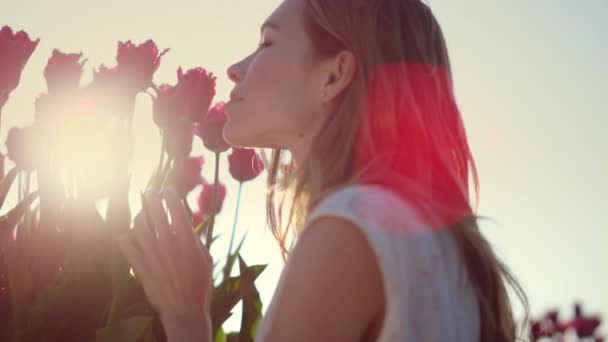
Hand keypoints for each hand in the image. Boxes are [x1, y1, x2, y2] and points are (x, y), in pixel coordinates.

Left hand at [117, 188, 212, 324]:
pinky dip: (127, 236)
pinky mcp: (139, 264)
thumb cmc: (199, 284)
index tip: (168, 191)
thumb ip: (194, 238)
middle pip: (154, 209)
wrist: (184, 309)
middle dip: (152, 197)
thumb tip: (185, 224)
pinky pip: (124, 242)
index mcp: (185, 238)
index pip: (174, 206)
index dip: (170, 194)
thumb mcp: (205, 257)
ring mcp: (150, 253)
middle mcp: (166, 242)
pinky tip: (132, 237)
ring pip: (138, 223)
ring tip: (143, 216)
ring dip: (141, 216)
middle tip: (151, 193)